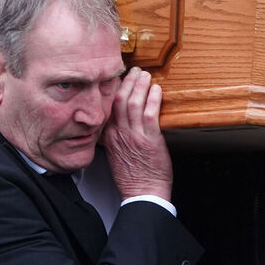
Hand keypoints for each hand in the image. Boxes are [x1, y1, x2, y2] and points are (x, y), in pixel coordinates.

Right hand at [103, 67, 171, 198]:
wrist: (142, 193)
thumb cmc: (132, 177)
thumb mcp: (115, 154)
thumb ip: (114, 137)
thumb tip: (117, 124)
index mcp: (110, 136)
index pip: (108, 106)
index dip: (113, 89)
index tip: (118, 78)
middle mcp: (119, 134)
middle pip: (119, 100)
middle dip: (127, 82)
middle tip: (134, 71)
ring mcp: (134, 136)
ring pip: (134, 104)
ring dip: (140, 86)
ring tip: (145, 76)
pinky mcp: (150, 140)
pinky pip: (150, 115)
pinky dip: (153, 100)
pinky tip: (157, 90)